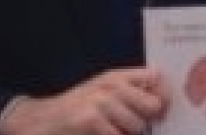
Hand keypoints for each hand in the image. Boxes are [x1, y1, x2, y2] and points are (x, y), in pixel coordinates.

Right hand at [0, 68, 168, 134]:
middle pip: (153, 105)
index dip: (163, 94)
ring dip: (127, 134)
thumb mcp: (103, 92)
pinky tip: (97, 133)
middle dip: (146, 120)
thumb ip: (131, 91)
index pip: (155, 77)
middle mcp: (110, 85)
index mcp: (116, 77)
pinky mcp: (90, 120)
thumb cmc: (78, 109)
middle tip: (129, 124)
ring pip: (138, 127)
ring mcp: (100, 102)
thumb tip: (163, 102)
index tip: (161, 109)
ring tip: (108, 130)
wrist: (42, 121)